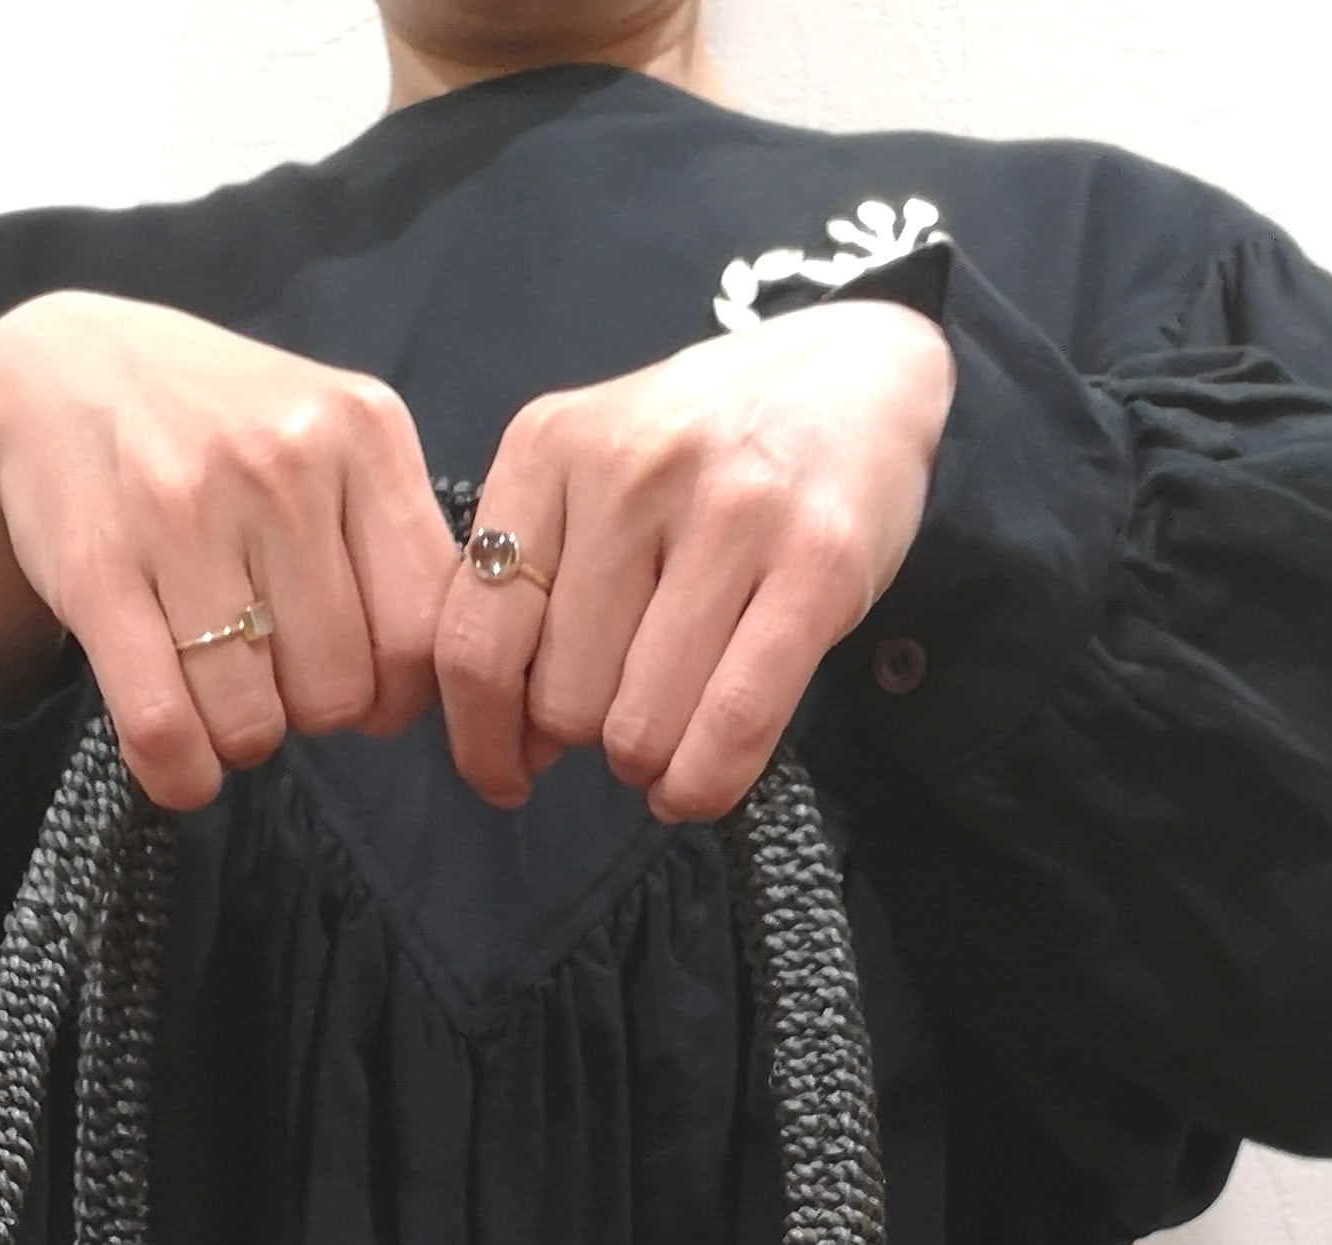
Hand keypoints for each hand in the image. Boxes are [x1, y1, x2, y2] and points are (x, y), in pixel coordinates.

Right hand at [0, 292, 459, 809]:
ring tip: (217, 687)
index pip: (424, 634)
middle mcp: (283, 464)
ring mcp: (186, 512)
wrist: (60, 371)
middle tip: (272, 672)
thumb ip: (393, 545)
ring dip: (238, 738)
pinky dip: (179, 772)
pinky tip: (177, 754)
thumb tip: (418, 694)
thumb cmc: (218, 430)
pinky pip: (165, 727)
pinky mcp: (100, 567)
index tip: (359, 681)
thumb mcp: (330, 441)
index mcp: (364, 433)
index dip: (396, 693)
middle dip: (310, 712)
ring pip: (255, 722)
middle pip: (341, 692)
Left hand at [435, 299, 955, 820]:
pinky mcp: (818, 561)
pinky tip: (699, 779)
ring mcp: (730, 511)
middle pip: (562, 700)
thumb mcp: (594, 478)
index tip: (508, 773)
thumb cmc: (710, 453)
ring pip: (641, 728)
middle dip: (589, 737)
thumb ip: (536, 588)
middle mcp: (630, 469)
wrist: (859, 375)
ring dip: (652, 763)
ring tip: (675, 729)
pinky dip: (706, 782)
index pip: (472, 640)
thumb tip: (514, 746)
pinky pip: (733, 724)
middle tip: (630, 707)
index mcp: (549, 445)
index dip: (482, 738)